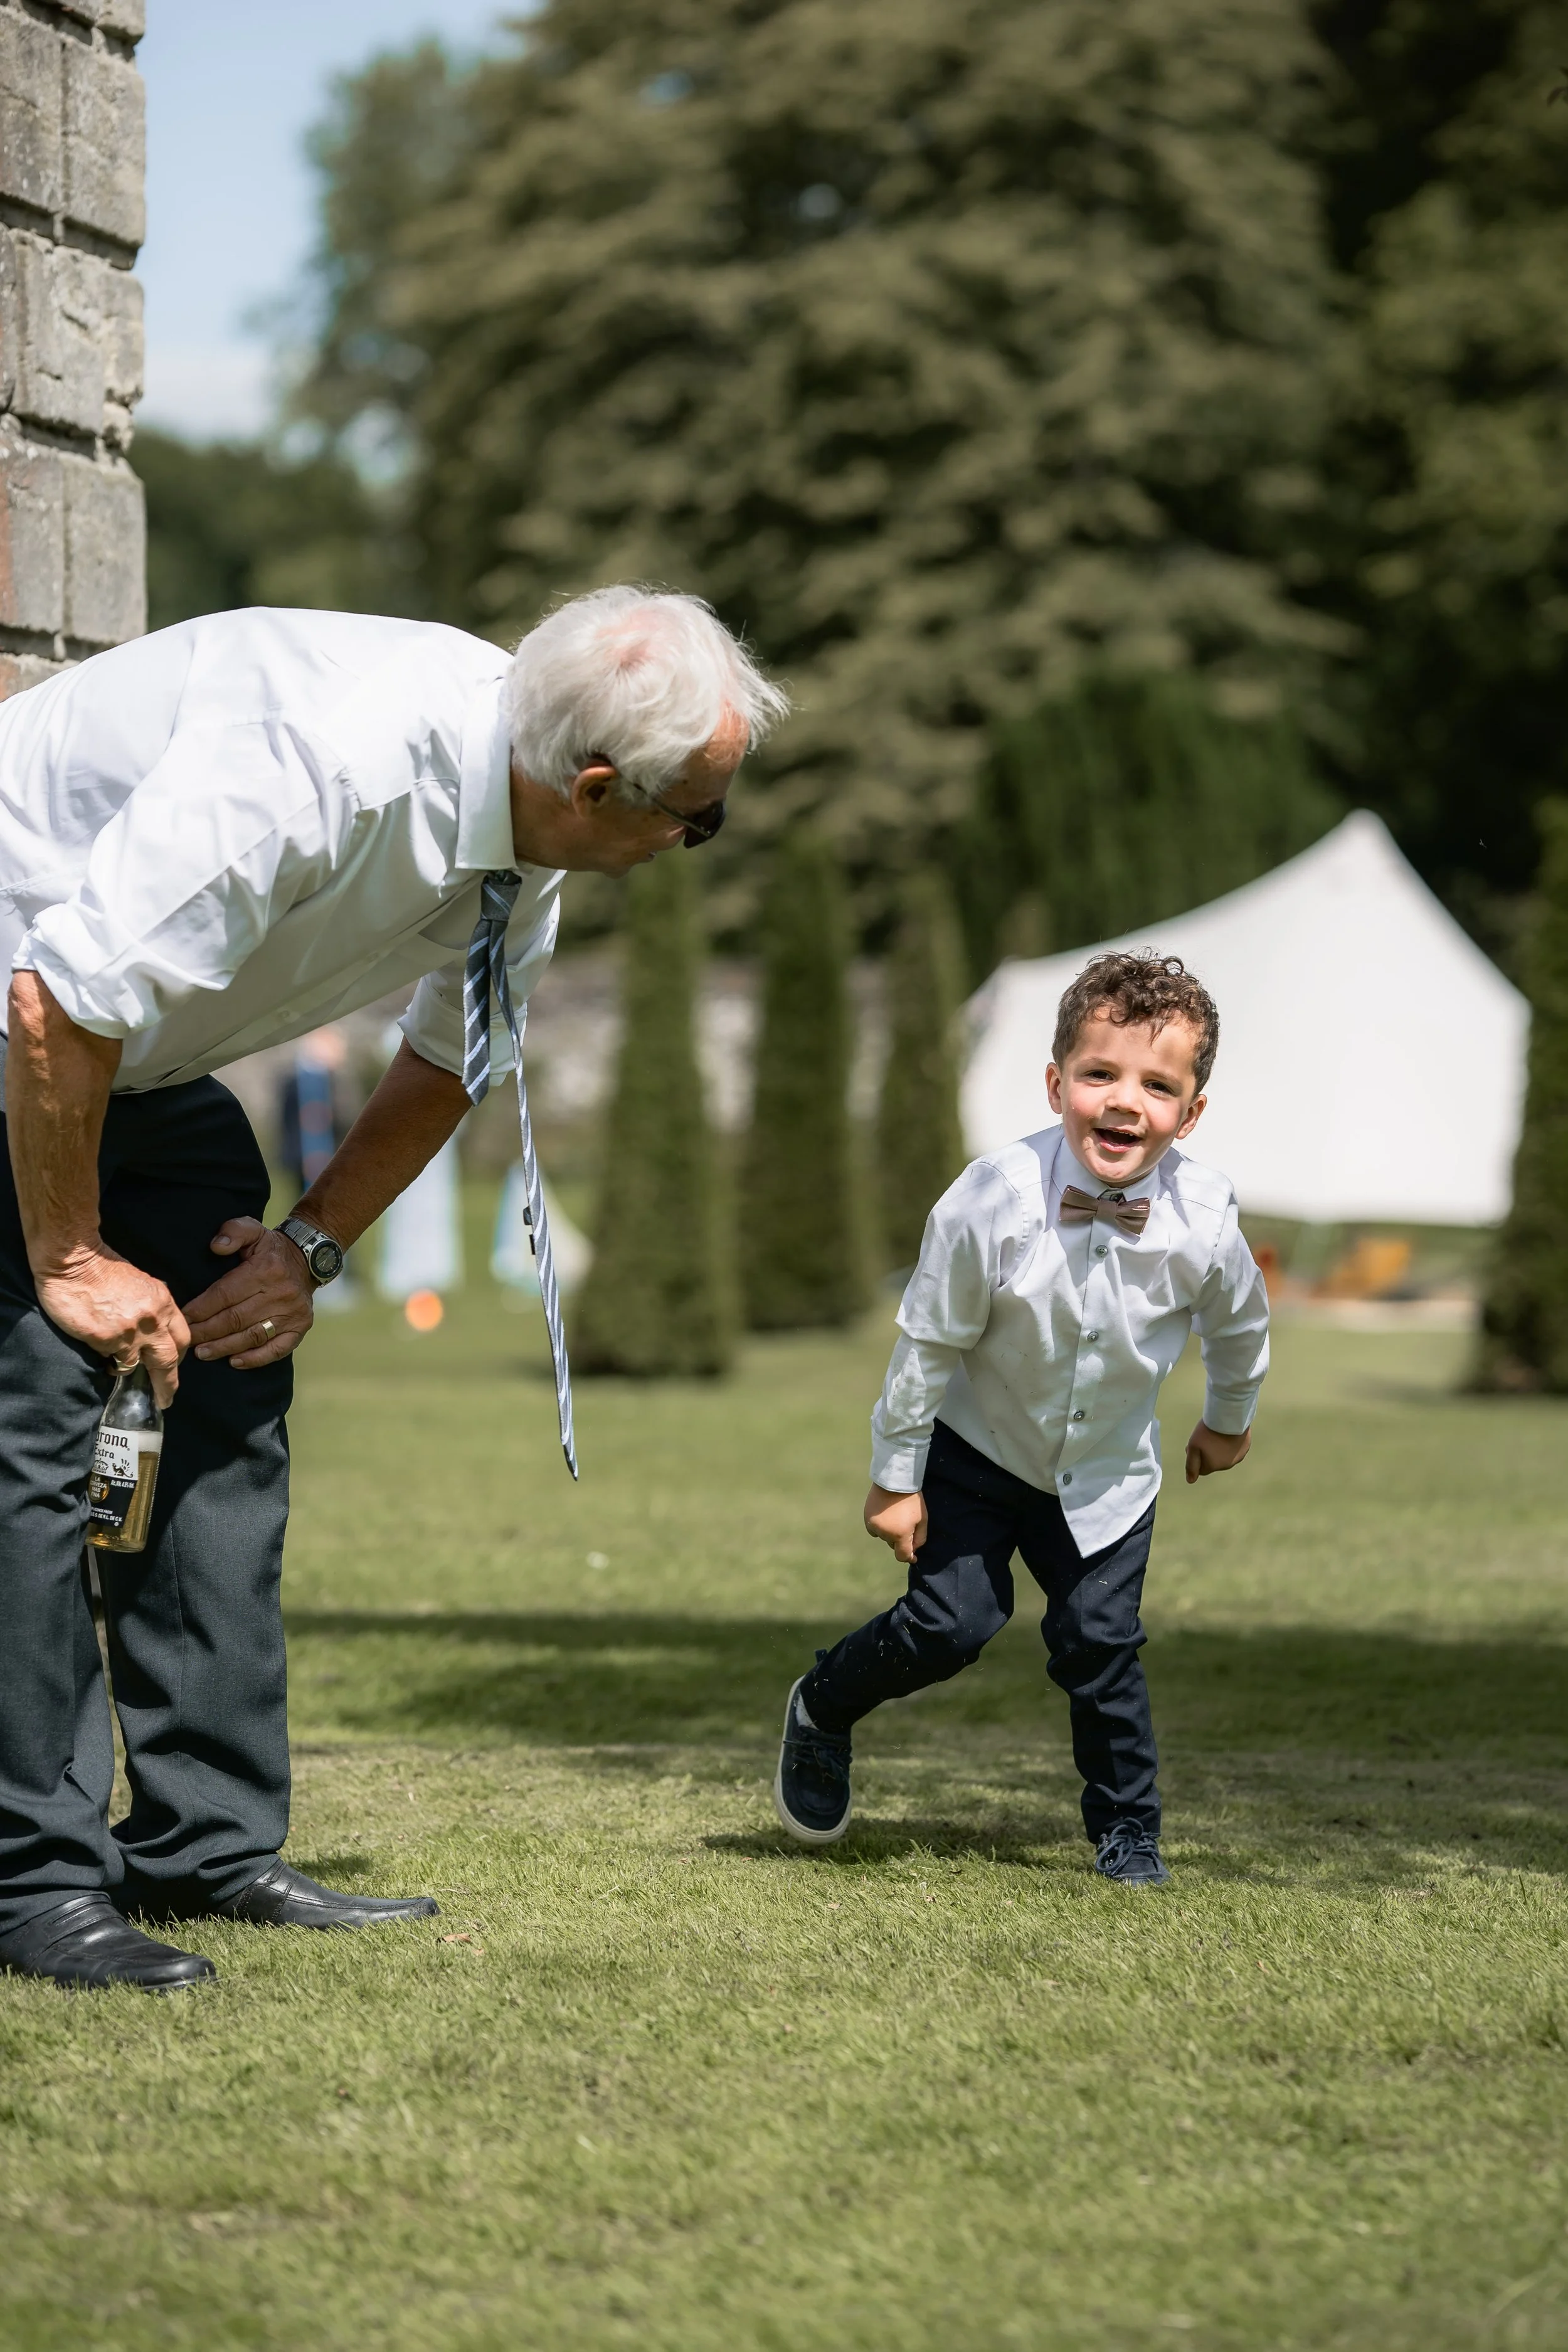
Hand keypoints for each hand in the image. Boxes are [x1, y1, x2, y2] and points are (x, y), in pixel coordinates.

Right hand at [34, 1246, 189, 1407]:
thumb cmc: (101, 1268)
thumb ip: (150, 1307)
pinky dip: (112, 1365)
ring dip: (135, 1374)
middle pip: (170, 1358)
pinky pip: (115, 1362)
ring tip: (131, 1383)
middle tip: (165, 1397)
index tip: (175, 1367)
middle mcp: (153, 1318)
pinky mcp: (108, 1339)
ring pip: (141, 1365)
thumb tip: (151, 1329)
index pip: (182, 1336)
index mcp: (163, 1301)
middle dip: (169, 1382)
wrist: (74, 1259)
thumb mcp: (140, 1284)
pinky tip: (106, 1362)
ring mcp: (132, 1331)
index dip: (178, 1355)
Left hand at [185, 1218, 315, 1369]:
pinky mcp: (300, 1327)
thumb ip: (233, 1231)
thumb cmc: (271, 1248)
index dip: (202, 1308)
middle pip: (235, 1319)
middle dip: (207, 1332)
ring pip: (252, 1336)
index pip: (225, 1294)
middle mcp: (279, 1294)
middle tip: (188, 1341)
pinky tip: (235, 1362)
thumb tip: (216, 1246)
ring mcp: (291, 1313)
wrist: (309, 1259)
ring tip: (203, 1353)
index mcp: (264, 1270)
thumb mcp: (253, 1230)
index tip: (183, 1317)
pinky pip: (276, 1348)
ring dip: (225, 1347)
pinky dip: (255, 1358)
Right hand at [865, 1483, 926, 1564]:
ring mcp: (874, 1525)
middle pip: (893, 1544)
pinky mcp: (867, 1517)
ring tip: (896, 1517)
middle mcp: (885, 1533)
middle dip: (900, 1539)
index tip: (914, 1557)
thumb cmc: (912, 1500)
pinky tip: (886, 1515)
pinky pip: (874, 1529)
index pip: (902, 1556)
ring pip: (884, 1536)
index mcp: (900, 1535)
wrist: (895, 1480)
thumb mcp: (923, 1520)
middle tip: (907, 1525)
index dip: (909, 1557)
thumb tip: (913, 1551)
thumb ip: (920, 1539)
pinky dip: (880, 1526)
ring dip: (890, 1532)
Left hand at [1184, 1420, 1251, 1484]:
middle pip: (1213, 1462)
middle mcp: (1227, 1465)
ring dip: (1219, 1448)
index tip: (1195, 1445)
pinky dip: (1230, 1442)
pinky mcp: (1245, 1447)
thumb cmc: (1208, 1432)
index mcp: (1213, 1466)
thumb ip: (1191, 1465)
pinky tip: (1227, 1432)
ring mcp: (1238, 1456)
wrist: (1230, 1417)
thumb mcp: (1193, 1447)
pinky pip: (1235, 1448)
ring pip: (1225, 1455)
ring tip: (1217, 1433)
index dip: (1196, 1457)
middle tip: (1206, 1437)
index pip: (1201, 1469)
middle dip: (1208, 1453)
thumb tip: (1190, 1481)